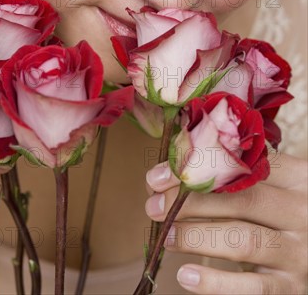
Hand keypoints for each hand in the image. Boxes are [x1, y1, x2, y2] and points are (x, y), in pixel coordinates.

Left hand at [145, 152, 307, 293]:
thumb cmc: (278, 212)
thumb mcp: (267, 187)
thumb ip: (229, 176)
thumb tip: (163, 176)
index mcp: (296, 177)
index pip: (243, 165)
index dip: (197, 167)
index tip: (159, 174)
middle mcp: (301, 211)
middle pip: (241, 200)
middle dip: (190, 201)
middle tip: (154, 206)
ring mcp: (298, 251)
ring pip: (242, 241)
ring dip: (196, 236)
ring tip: (165, 236)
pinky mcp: (291, 287)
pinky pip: (252, 288)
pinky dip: (215, 283)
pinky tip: (185, 275)